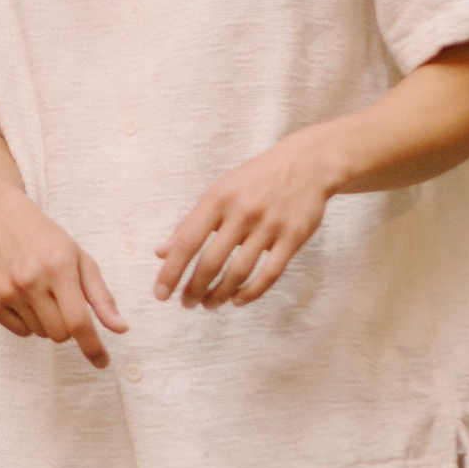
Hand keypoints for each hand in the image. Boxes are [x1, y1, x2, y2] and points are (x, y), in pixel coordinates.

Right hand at [0, 187, 124, 367]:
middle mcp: (30, 281)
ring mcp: (6, 292)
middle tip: (63, 302)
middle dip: (68, 326)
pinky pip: (19, 331)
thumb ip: (101, 297)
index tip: (102, 362)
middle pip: (60, 333)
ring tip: (40, 293)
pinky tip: (23, 296)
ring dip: (47, 321)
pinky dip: (27, 322)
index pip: (78, 321)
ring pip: (40, 333)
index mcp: (58, 268)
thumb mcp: (80, 259)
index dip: (92, 347)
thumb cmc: (46, 240)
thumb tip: (119, 329)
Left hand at [154, 132, 335, 308]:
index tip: (161, 294)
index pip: (187, 241)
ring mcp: (269, 225)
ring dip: (219, 294)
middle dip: (194, 289)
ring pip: (239, 272)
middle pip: (211, 262)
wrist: (307, 163)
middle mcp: (243, 212)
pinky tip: (237, 300)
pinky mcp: (293, 237)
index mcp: (219, 198)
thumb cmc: (256, 179)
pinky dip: (251, 292)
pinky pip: (269, 273)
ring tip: (209, 304)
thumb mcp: (220, 191)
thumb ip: (191, 222)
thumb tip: (162, 252)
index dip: (171, 271)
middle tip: (187, 303)